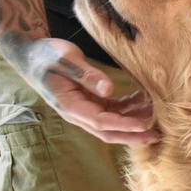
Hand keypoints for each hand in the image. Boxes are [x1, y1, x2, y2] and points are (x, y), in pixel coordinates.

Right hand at [4, 37, 159, 144]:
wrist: (32, 55)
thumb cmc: (46, 55)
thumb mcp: (65, 59)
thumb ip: (87, 75)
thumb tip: (110, 89)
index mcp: (70, 107)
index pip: (101, 122)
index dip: (124, 125)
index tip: (144, 125)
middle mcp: (79, 114)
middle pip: (109, 132)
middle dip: (133, 135)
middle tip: (157, 135)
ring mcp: (86, 110)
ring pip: (114, 123)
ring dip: (135, 120)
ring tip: (157, 114)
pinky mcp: (92, 103)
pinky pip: (114, 110)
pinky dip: (130, 108)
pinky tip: (145, 100)